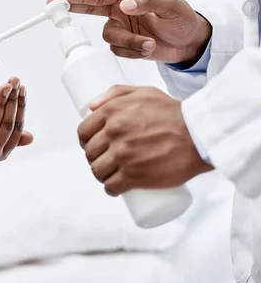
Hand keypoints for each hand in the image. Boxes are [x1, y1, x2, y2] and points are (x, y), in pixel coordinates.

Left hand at [0, 78, 32, 164]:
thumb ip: (5, 132)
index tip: (22, 88)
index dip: (20, 107)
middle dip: (12, 101)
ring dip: (0, 103)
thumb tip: (31, 138)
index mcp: (1, 154)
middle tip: (14, 81)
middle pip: (5, 125)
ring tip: (5, 86)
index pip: (15, 127)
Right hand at [48, 0, 211, 64]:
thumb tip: (125, 6)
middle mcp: (119, 10)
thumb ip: (147, 3)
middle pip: (89, 9)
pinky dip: (134, 52)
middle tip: (55, 8)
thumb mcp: (171, 6)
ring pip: (109, 38)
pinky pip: (118, 51)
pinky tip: (149, 48)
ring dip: (128, 43)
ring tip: (149, 44)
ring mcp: (121, 28)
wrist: (191, 43)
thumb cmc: (183, 18)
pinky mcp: (124, 45)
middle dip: (73, 8)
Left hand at [77, 85, 212, 196]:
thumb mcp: (144, 93)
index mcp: (111, 113)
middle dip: (94, 158)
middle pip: (90, 152)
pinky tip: (113, 188)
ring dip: (100, 175)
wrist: (199, 135)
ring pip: (97, 170)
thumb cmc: (173, 113)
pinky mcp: (134, 175)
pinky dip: (110, 189)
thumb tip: (91, 106)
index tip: (93, 145)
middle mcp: (113, 133)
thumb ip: (116, 93)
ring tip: (109, 174)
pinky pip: (111, 186)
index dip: (85, 140)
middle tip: (105, 160)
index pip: (83, 131)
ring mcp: (123, 155)